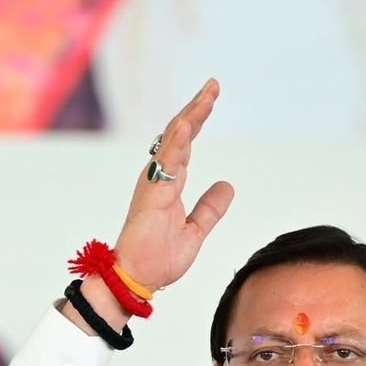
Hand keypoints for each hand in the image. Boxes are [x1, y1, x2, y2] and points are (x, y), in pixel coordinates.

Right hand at [113, 79, 235, 292]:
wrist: (137, 280)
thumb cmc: (157, 258)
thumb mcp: (195, 230)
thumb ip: (209, 208)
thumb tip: (227, 185)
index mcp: (169, 184)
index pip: (186, 144)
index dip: (198, 120)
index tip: (212, 97)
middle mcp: (159, 178)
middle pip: (179, 134)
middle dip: (197, 109)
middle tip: (214, 85)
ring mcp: (154, 185)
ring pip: (173, 142)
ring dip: (190, 117)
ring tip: (207, 96)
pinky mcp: (151, 196)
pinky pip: (164, 164)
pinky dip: (176, 143)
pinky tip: (188, 124)